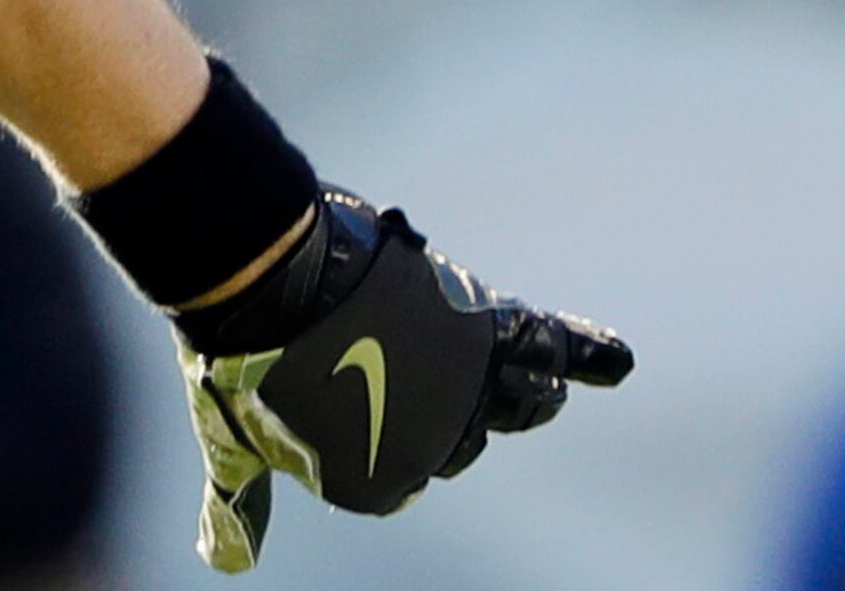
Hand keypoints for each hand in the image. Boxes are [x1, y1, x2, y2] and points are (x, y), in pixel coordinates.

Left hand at [179, 193, 630, 571]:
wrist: (256, 282)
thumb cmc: (237, 363)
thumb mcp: (235, 445)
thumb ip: (242, 503)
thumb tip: (228, 563)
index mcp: (377, 484)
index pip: (401, 470)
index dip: (367, 426)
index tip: (328, 388)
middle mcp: (437, 446)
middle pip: (461, 434)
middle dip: (430, 402)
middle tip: (378, 356)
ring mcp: (465, 389)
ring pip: (516, 401)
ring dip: (515, 390)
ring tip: (507, 367)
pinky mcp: (483, 328)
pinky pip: (554, 348)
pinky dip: (588, 353)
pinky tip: (616, 360)